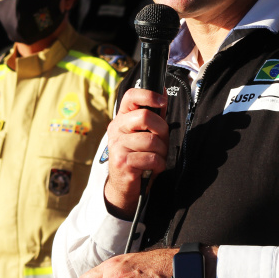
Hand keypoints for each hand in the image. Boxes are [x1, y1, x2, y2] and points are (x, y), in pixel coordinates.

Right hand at [104, 89, 169, 217]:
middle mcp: (116, 130)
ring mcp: (118, 146)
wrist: (124, 186)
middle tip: (161, 142)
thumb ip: (153, 115)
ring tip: (156, 158)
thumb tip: (162, 90)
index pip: (130, 96)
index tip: (162, 102)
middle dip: (162, 130)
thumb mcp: (143, 134)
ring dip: (162, 152)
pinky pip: (152, 158)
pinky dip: (159, 165)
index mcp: (121, 119)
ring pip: (152, 141)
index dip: (148, 95)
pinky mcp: (123, 162)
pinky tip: (153, 168)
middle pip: (145, 117)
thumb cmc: (138, 157)